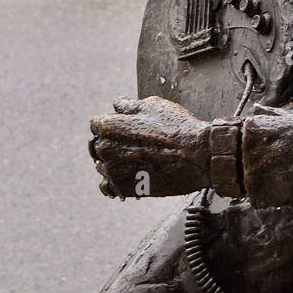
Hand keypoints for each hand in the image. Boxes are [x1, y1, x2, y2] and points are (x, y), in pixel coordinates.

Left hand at [89, 97, 210, 198]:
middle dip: (111, 144)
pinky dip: (115, 182)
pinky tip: (129, 177)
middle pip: (97, 146)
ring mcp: (112, 170)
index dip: (112, 125)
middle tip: (131, 146)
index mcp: (108, 125)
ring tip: (136, 162)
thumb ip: (129, 106)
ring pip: (102, 166)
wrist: (196, 156)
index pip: (96, 124)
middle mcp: (104, 148)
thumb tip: (117, 105)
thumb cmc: (177, 128)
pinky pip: (107, 187)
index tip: (124, 129)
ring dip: (113, 163)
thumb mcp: (153, 106)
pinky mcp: (122, 188)